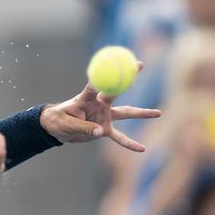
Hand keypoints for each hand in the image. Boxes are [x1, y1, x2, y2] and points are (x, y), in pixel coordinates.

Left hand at [39, 64, 160, 151]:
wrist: (56, 129)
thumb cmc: (58, 121)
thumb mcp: (67, 124)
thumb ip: (83, 127)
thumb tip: (101, 132)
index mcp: (86, 98)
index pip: (94, 86)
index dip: (100, 78)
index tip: (111, 67)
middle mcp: (98, 105)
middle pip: (116, 91)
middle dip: (128, 78)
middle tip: (140, 65)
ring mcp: (103, 116)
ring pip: (125, 113)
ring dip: (141, 113)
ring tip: (159, 113)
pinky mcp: (104, 129)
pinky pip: (119, 137)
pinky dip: (129, 143)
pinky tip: (142, 148)